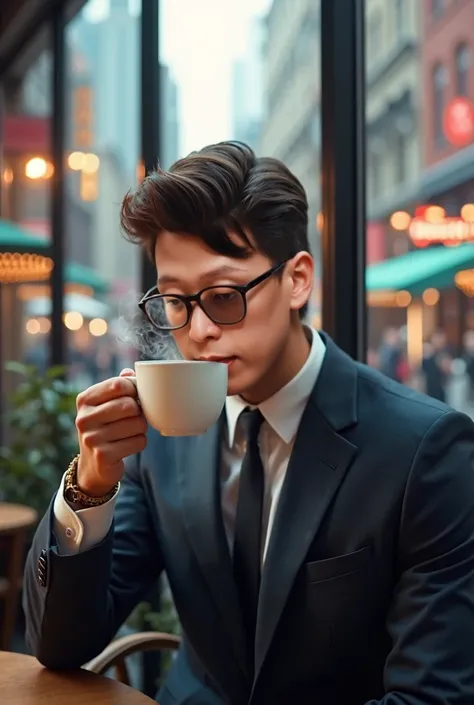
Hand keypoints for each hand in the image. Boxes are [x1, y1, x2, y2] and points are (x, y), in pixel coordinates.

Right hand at [75, 369, 146, 496]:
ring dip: (141, 428)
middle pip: (129, 405)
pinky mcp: (103, 456)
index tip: (135, 396)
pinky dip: (140, 442)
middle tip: (135, 417)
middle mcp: (84, 418)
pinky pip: (138, 442)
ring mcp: (92, 438)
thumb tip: (130, 372)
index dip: (134, 389)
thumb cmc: (105, 427)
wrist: (94, 466)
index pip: (118, 384)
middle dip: (139, 411)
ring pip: (137, 424)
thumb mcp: (105, 405)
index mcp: (84, 400)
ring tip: (131, 431)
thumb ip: (118, 386)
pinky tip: (129, 445)